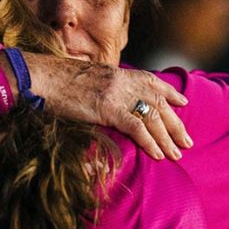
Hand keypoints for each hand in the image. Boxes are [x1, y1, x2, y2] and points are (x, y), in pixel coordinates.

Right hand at [17, 53, 192, 160]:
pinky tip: (158, 154)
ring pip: (152, 117)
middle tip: (187, 141)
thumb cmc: (56, 81)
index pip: (152, 82)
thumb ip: (103, 88)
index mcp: (118, 74)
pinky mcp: (108, 108)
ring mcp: (117, 94)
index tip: (183, 103)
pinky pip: (136, 127)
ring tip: (177, 154)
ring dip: (167, 138)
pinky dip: (150, 142)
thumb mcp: (86, 80)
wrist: (41, 77)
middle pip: (158, 103)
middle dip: (175, 124)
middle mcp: (123, 81)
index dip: (169, 93)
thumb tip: (107, 100)